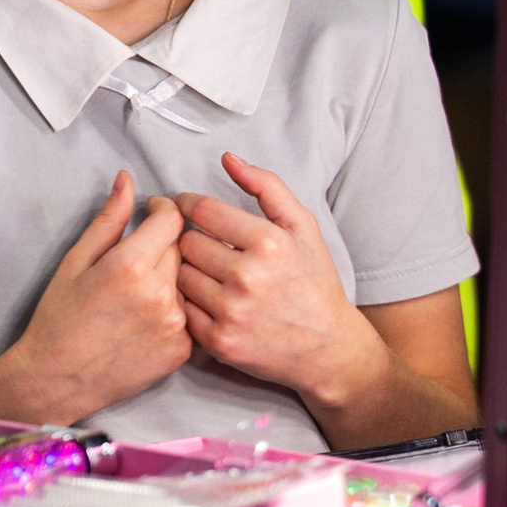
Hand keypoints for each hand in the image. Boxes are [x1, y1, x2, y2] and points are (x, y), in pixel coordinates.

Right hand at [4, 171, 191, 417]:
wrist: (57, 379)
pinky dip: (174, 309)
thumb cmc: (60, 317)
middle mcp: (160, 295)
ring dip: (172, 277)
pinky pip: (190, 314)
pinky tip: (146, 317)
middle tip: (138, 255)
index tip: (152, 211)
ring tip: (140, 290)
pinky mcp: (181, 351)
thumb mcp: (76, 260)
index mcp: (131, 265)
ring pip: (188, 280)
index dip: (163, 209)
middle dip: (164, 243)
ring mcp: (174, 326)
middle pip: (182, 248)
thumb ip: (109, 218)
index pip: (172, 219)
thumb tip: (127, 180)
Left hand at [175, 152, 385, 409]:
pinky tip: (207, 299)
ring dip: (187, 270)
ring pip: (179, 276)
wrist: (327, 348)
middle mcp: (247, 277)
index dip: (187, 204)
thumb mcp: (302, 225)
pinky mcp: (219, 342)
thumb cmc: (314, 281)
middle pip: (187, 243)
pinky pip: (183, 310)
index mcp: (268, 242)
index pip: (203, 210)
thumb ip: (266, 186)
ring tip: (205, 271)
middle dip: (191, 238)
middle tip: (201, 243)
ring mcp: (231, 312)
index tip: (183, 206)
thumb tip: (227, 158)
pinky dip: (189, 302)